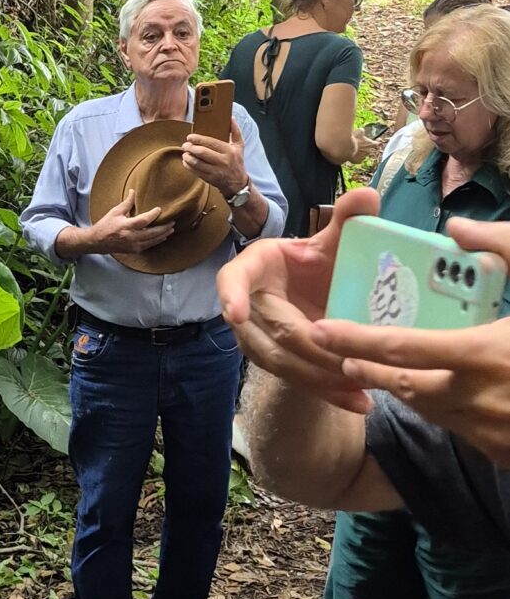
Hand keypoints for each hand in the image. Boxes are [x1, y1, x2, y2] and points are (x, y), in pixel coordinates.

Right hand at [89, 193, 173, 255]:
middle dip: (164, 228)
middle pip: (153, 233)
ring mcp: (133, 245)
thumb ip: (127, 203)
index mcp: (126, 226)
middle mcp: (131, 237)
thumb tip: (133, 191)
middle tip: (173, 222)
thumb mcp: (115, 212)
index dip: (153, 215)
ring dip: (163, 235)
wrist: (96, 242)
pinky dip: (156, 241)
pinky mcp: (134, 250)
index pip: (144, 220)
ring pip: (153, 241)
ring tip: (171, 230)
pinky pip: (148, 246)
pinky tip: (161, 237)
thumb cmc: (105, 225)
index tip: (159, 209)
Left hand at [181, 128, 244, 197]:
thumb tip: (230, 118)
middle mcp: (223, 161)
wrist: (237, 183)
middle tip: (185, 145)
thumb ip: (235, 131)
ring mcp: (216, 171)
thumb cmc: (237, 161)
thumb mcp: (239, 146)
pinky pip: (195, 171)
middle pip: (202, 153)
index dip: (198, 139)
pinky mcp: (209, 179)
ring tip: (185, 153)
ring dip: (188, 157)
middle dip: (191, 148)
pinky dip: (188, 166)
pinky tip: (186, 161)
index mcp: (229, 151)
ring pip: (197, 163)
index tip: (190, 137)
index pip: (211, 143)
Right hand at [217, 187, 378, 410]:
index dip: (231, 296)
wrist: (314, 290)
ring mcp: (256, 339)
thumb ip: (348, 219)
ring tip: (362, 384)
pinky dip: (327, 393)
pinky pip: (297, 381)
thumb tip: (367, 196)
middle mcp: (247, 308)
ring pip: (282, 364)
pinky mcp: (276, 363)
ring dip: (321, 377)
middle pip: (273, 332)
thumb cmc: (317, 263)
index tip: (234, 313)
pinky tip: (358, 403)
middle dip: (313, 349)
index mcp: (252, 269)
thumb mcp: (332, 241)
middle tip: (353, 358)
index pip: (231, 281)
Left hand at [314, 216, 509, 462]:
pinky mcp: (506, 453)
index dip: (354, 342)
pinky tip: (446, 390)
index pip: (401, 351)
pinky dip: (446, 409)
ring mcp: (495, 434)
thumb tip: (456, 230)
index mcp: (485, 356)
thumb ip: (504, 247)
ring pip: (431, 412)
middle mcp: (481, 402)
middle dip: (369, 371)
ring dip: (405, 391)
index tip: (321, 332)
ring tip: (382, 370)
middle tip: (339, 354)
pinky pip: (463, 429)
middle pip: (405, 388)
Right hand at [352, 131, 380, 163]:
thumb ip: (362, 131)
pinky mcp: (359, 161)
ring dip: (360, 151)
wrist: (347, 148)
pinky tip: (352, 153)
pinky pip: (358, 159)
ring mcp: (364, 157)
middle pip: (369, 149)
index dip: (377, 142)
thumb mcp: (358, 132)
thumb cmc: (354, 139)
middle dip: (365, 147)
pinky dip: (356, 156)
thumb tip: (362, 130)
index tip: (378, 141)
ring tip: (354, 148)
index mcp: (370, 144)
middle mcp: (369, 151)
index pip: (377, 143)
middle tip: (359, 144)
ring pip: (363, 154)